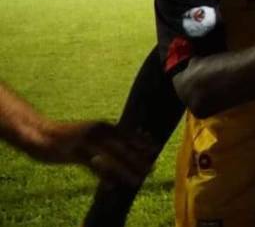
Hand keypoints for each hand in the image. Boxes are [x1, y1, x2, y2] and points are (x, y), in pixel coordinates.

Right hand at [26, 119, 155, 186]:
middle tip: (152, 169)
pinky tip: (111, 186)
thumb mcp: (90, 131)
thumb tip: (123, 141)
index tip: (156, 149)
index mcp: (103, 125)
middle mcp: (98, 132)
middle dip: (138, 159)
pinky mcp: (74, 153)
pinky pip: (91, 167)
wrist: (40, 133)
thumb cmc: (67, 135)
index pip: (127, 134)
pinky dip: (103, 176)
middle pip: (123, 147)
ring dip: (126, 171)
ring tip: (137, 180)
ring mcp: (86, 142)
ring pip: (111, 158)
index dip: (142, 142)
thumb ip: (106, 135)